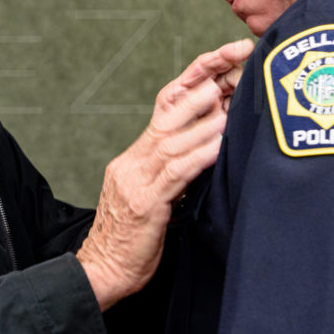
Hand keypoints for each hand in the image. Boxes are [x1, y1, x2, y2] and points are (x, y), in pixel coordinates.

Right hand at [77, 38, 253, 309]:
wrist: (102, 272)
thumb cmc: (132, 240)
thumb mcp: (153, 197)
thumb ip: (174, 172)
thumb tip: (209, 148)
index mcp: (133, 157)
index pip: (163, 107)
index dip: (190, 81)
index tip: (219, 61)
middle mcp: (132, 161)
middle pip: (167, 113)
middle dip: (201, 86)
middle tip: (231, 65)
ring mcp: (135, 181)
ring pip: (173, 139)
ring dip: (205, 119)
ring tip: (231, 100)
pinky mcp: (145, 204)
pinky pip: (177, 172)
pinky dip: (201, 155)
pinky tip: (221, 145)